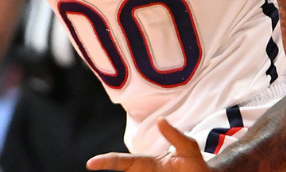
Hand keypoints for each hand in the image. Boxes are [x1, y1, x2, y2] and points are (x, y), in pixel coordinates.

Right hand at [88, 119, 207, 171]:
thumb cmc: (194, 163)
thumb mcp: (188, 147)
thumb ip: (175, 136)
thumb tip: (160, 120)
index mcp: (147, 164)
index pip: (122, 162)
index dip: (106, 161)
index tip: (91, 163)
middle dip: (107, 171)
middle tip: (93, 166)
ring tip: (101, 167)